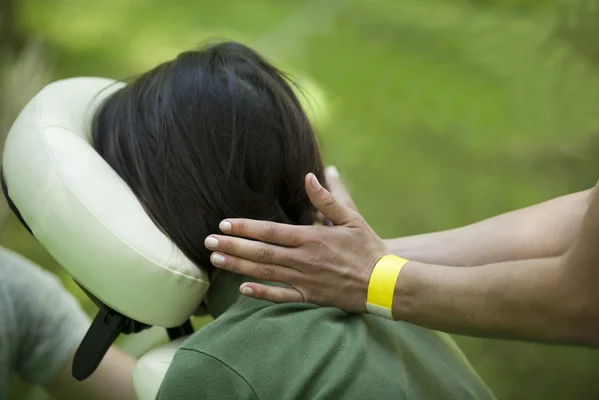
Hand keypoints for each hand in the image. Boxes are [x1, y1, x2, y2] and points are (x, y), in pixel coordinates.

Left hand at [204, 167, 388, 312]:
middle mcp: (304, 259)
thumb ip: (329, 198)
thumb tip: (313, 174)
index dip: (245, 228)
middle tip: (208, 242)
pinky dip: (261, 294)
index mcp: (312, 238)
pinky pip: (282, 297)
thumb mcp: (352, 217)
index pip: (271, 231)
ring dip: (239, 266)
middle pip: (261, 252)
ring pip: (266, 273)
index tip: (224, 224)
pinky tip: (242, 289)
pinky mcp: (311, 297)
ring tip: (217, 260)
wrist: (384, 284)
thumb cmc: (368, 248)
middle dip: (233, 246)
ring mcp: (305, 280)